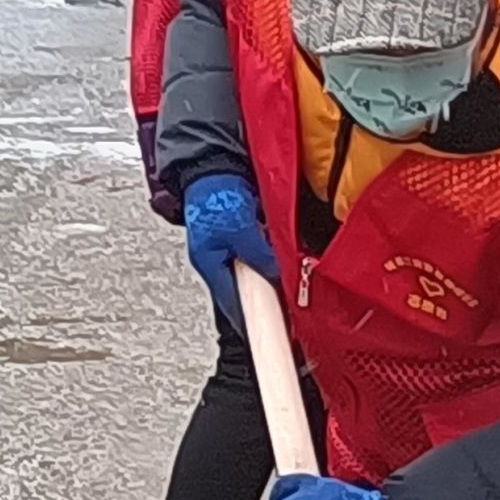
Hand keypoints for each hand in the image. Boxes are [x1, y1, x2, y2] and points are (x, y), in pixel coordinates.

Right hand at [182, 173, 275, 326]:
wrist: (214, 165)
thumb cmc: (218, 196)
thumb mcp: (240, 229)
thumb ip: (258, 254)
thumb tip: (275, 274)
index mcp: (210, 264)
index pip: (232, 304)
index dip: (252, 321)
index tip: (271, 334)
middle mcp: (218, 262)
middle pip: (245, 292)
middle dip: (265, 300)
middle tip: (288, 314)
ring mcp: (229, 251)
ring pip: (253, 275)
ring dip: (269, 279)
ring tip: (289, 290)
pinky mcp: (240, 239)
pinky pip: (258, 257)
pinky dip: (270, 260)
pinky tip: (283, 263)